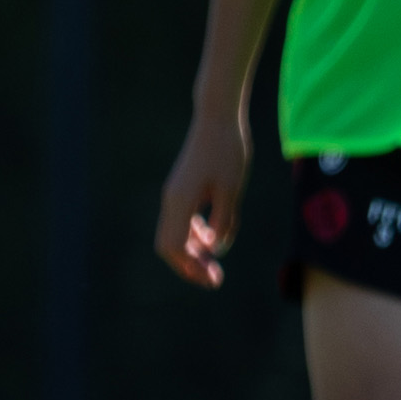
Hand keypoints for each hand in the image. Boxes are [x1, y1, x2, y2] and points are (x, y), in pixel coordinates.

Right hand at [148, 107, 248, 289]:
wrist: (217, 120)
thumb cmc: (228, 152)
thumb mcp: (232, 190)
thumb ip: (224, 221)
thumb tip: (218, 248)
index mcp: (180, 202)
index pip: (175, 247)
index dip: (192, 267)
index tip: (213, 279)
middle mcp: (171, 201)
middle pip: (169, 246)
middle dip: (189, 265)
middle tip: (214, 279)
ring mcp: (174, 195)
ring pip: (174, 234)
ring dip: (192, 252)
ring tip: (214, 265)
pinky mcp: (182, 189)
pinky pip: (182, 221)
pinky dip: (195, 235)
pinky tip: (213, 240)